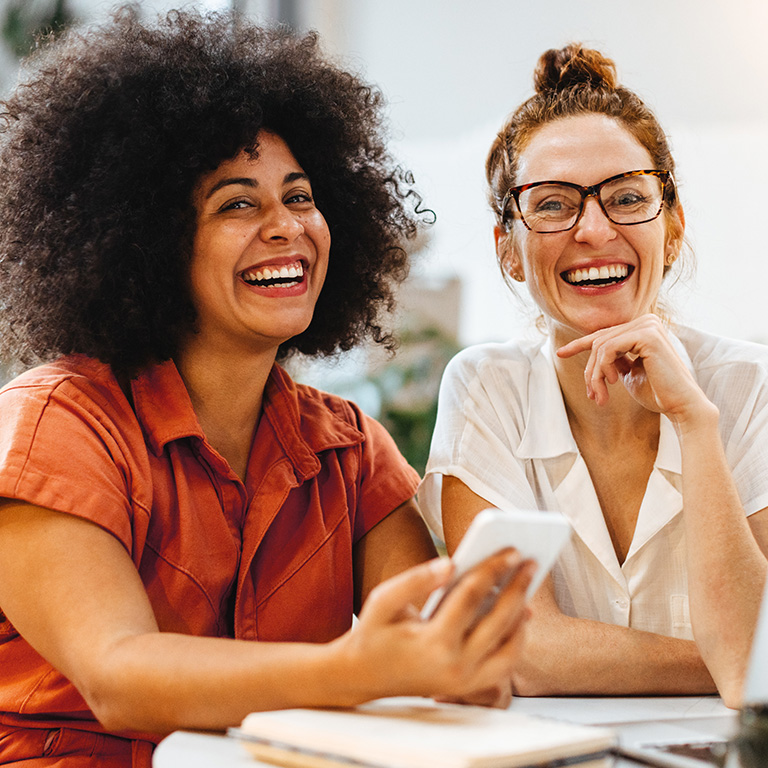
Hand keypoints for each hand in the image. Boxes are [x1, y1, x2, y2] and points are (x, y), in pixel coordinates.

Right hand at [341, 550, 533, 702]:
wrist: (362, 677)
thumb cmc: (374, 633)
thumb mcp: (383, 600)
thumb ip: (416, 579)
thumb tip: (451, 563)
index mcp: (434, 642)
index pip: (472, 597)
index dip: (493, 569)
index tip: (511, 550)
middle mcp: (455, 666)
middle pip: (499, 621)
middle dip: (518, 587)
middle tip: (532, 562)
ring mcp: (465, 682)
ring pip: (509, 648)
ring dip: (521, 616)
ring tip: (527, 587)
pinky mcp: (468, 687)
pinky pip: (504, 664)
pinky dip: (515, 640)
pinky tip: (517, 615)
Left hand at [557, 315, 713, 425]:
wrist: (681, 406)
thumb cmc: (657, 393)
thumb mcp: (629, 373)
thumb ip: (615, 360)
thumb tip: (594, 355)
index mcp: (643, 328)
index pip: (604, 335)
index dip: (579, 344)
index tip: (560, 353)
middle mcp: (646, 321)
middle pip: (599, 341)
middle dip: (590, 371)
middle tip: (593, 395)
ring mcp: (648, 325)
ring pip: (600, 346)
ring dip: (595, 375)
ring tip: (601, 395)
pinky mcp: (647, 335)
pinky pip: (608, 349)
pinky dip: (603, 369)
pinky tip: (615, 382)